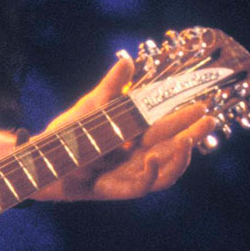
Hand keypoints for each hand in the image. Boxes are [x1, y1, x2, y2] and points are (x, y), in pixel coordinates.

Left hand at [35, 55, 213, 200]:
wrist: (41, 160)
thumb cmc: (69, 134)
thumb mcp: (92, 106)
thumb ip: (111, 86)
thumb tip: (127, 60)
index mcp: (136, 138)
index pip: (168, 128)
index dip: (186, 118)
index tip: (204, 104)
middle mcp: (137, 158)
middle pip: (173, 149)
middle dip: (193, 135)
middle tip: (208, 120)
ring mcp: (128, 175)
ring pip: (165, 172)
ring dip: (179, 158)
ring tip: (187, 140)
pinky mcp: (115, 190)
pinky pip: (140, 187)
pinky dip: (149, 174)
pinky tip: (152, 159)